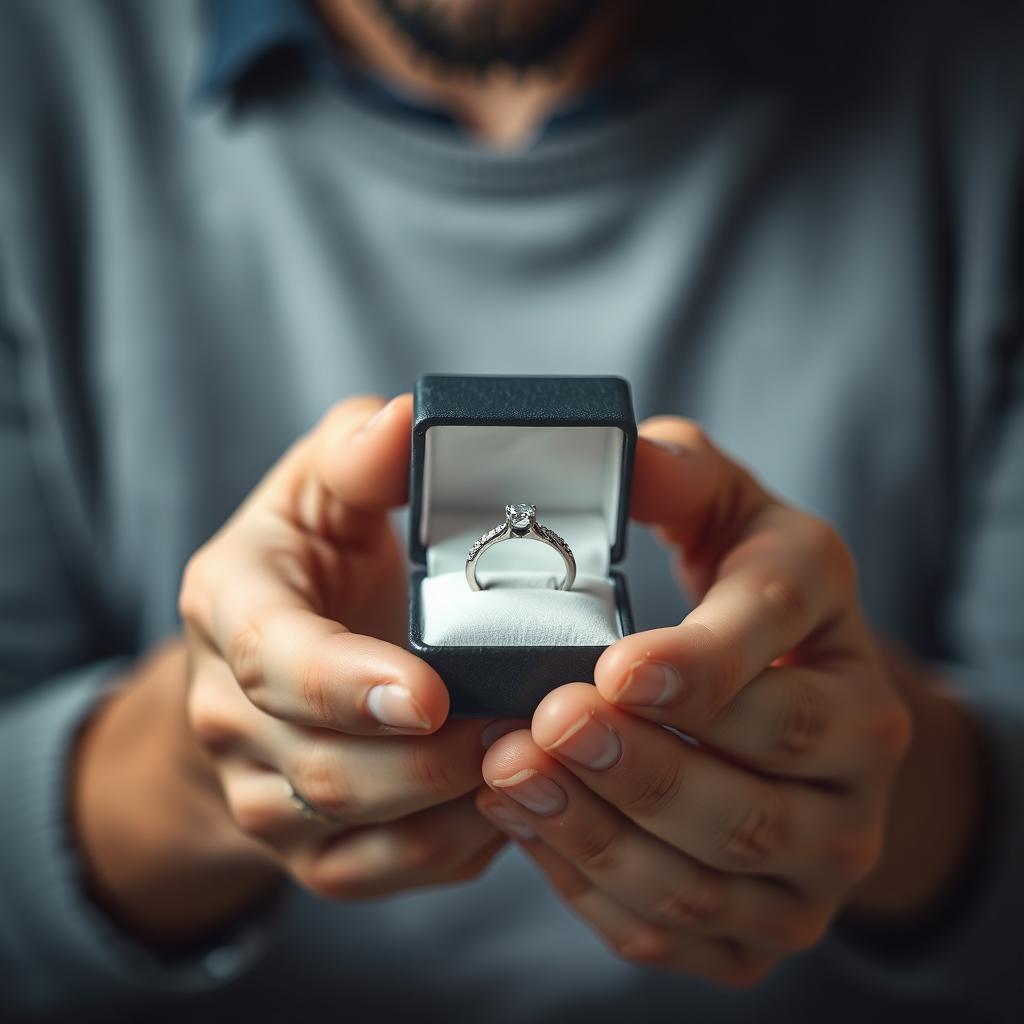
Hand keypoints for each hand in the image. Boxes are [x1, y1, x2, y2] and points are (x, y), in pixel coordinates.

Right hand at [179, 395, 505, 903]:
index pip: (270, 658)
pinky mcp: (311, 848)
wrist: (266, 657)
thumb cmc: (311, 557)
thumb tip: (410, 419)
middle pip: (321, 765)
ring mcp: (263, 791)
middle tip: (530, 726)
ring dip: (453, 806)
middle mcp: (229, 712)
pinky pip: (384, 873)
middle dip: (429, 760)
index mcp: (229, 607)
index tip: (430, 692)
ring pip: (356, 832)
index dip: (345, 682)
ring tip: (535, 759)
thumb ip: (360, 454)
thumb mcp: (323, 485)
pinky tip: (512, 799)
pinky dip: (456, 846)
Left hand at [477, 419, 915, 985]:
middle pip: (753, 781)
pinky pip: (687, 926)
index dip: (697, 664)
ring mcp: (828, 843)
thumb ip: (674, 473)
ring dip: (602, 830)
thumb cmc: (741, 587)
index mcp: (836, 622)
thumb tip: (620, 451)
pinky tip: (532, 830)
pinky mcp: (778, 913)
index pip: (779, 645)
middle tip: (542, 724)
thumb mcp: (721, 507)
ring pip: (716, 866)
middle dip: (638, 761)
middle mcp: (859, 743)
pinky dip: (600, 887)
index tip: (609, 669)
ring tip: (510, 777)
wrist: (798, 696)